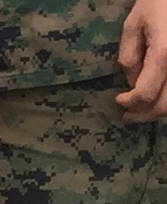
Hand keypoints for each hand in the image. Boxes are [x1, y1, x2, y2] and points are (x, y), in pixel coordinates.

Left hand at [119, 0, 166, 118]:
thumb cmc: (157, 2)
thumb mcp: (133, 25)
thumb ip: (129, 57)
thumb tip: (132, 81)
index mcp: (164, 53)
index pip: (145, 93)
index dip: (129, 102)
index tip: (119, 99)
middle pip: (165, 104)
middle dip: (144, 114)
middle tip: (129, 115)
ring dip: (159, 110)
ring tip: (144, 108)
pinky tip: (158, 96)